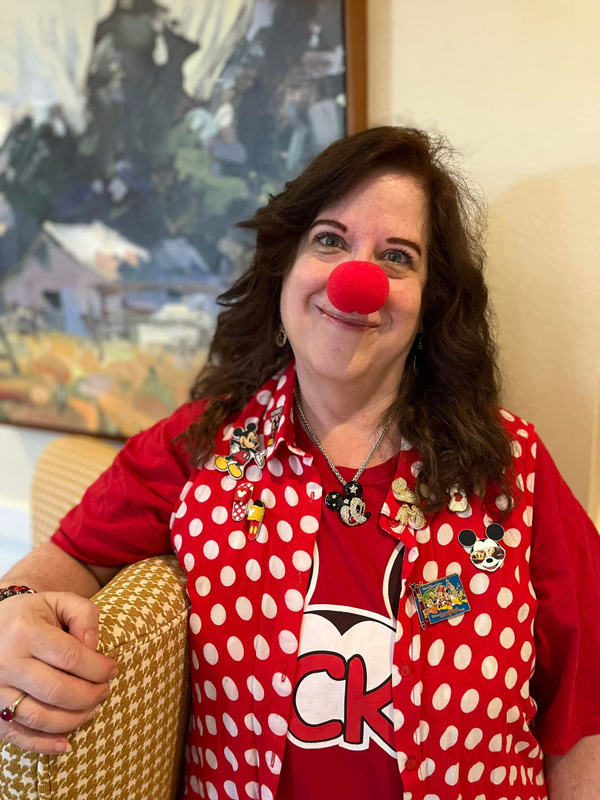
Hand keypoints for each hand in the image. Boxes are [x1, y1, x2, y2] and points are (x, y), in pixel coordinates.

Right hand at [0, 591, 117, 754]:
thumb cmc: (32, 614)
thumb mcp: (58, 601)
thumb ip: (83, 615)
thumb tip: (93, 646)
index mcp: (26, 632)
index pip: (70, 656)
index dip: (98, 667)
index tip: (112, 670)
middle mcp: (8, 663)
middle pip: (57, 690)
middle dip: (90, 695)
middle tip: (105, 691)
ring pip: (39, 717)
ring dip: (73, 720)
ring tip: (93, 710)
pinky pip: (17, 736)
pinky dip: (43, 745)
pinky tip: (66, 744)